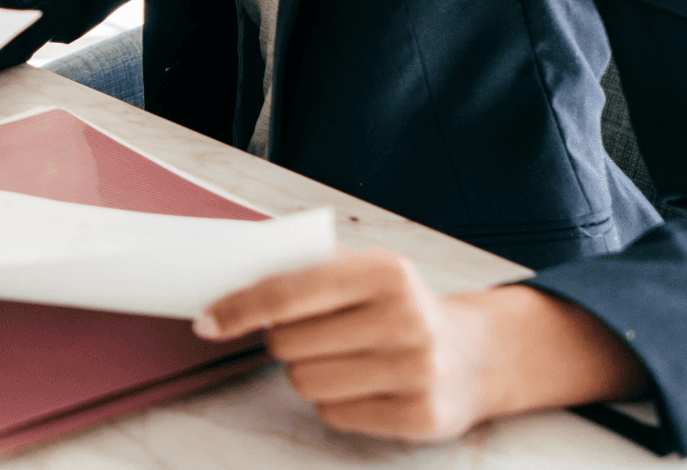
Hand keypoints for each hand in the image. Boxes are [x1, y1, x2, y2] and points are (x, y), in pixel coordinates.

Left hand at [196, 249, 647, 440]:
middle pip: (288, 344)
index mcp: (386, 271)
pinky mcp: (421, 416)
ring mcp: (417, 372)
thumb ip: (303, 269)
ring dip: (309, 373)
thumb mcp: (364, 270)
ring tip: (343, 359)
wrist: (480, 354)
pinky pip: (334, 414)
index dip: (239, 309)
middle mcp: (406, 320)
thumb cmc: (401, 306)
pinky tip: (365, 384)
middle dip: (285, 342)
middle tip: (312, 335)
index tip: (206, 322)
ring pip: (306, 382)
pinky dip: (336, 401)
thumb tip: (225, 283)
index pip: (287, 294)